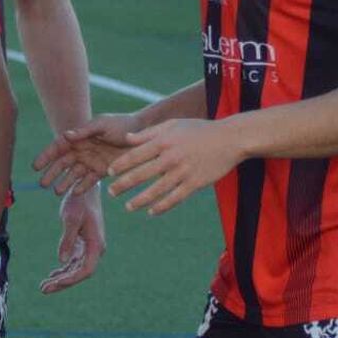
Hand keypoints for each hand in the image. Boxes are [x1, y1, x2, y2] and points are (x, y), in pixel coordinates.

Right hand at [33, 112, 140, 194]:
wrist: (143, 134)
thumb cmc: (121, 124)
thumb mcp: (102, 124)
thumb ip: (84, 131)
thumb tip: (66, 136)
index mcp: (79, 137)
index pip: (58, 147)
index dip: (46, 156)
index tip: (36, 166)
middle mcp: (82, 150)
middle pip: (62, 163)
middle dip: (52, 173)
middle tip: (42, 184)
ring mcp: (91, 161)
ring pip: (74, 174)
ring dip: (65, 182)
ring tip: (57, 192)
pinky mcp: (102, 170)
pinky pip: (89, 180)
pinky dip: (82, 187)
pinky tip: (75, 193)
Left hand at [40, 189, 105, 293]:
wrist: (84, 188)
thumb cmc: (79, 201)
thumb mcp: (71, 218)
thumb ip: (68, 239)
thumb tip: (62, 260)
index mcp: (96, 245)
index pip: (85, 270)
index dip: (70, 279)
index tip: (54, 283)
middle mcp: (95, 249)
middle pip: (79, 273)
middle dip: (62, 283)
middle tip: (43, 289)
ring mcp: (89, 247)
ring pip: (75, 269)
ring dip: (61, 278)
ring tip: (43, 286)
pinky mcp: (83, 244)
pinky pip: (74, 262)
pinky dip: (63, 269)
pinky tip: (52, 275)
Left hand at [107, 118, 242, 216]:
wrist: (229, 139)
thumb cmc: (199, 129)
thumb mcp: (172, 125)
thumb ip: (148, 133)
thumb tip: (126, 139)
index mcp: (163, 141)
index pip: (135, 155)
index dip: (120, 165)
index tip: (108, 173)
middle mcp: (171, 157)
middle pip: (142, 174)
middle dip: (124, 185)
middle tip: (111, 192)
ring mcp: (183, 171)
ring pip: (157, 190)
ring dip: (140, 200)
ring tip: (128, 207)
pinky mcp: (195, 183)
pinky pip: (175, 198)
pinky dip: (162, 207)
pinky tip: (151, 212)